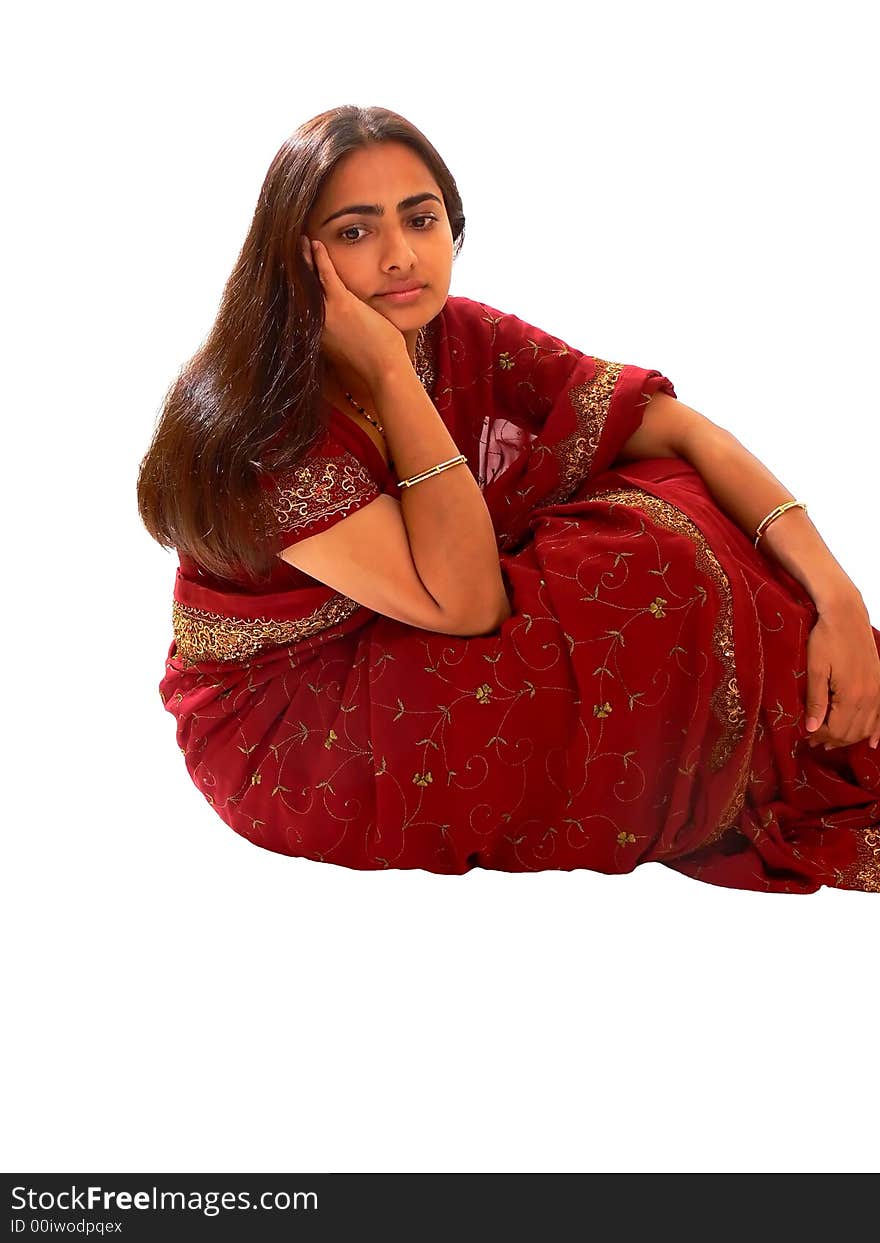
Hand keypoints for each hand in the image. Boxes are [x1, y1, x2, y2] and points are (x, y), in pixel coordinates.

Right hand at [301, 236, 409, 388]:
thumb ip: (337, 330)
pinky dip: (319, 258)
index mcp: (316, 332)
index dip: (296, 285)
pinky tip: (315, 244)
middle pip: (300, 289)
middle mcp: (315, 323)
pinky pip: (326, 275)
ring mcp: (326, 314)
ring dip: (303, 258)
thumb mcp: (347, 344)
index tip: (291, 272)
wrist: (384, 369)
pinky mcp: (341, 305)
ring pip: (309, 280)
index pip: (302, 303)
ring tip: (299, 242)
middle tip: (289, 250)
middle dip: (294, 268)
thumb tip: (340, 323)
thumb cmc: (372, 359)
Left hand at [803, 595, 879, 749]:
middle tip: (813, 740)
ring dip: (850, 737)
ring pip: (867, 727)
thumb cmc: (826, 638)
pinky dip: (877, 730)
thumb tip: (811, 728)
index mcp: (851, 695)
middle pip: (852, 732)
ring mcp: (878, 691)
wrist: (846, 614)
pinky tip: (873, 742)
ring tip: (831, 740)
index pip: (836, 730)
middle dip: (832, 739)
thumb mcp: (815, 670)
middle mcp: (870, 697)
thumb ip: (815, 701)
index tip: (806, 736)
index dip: (819, 736)